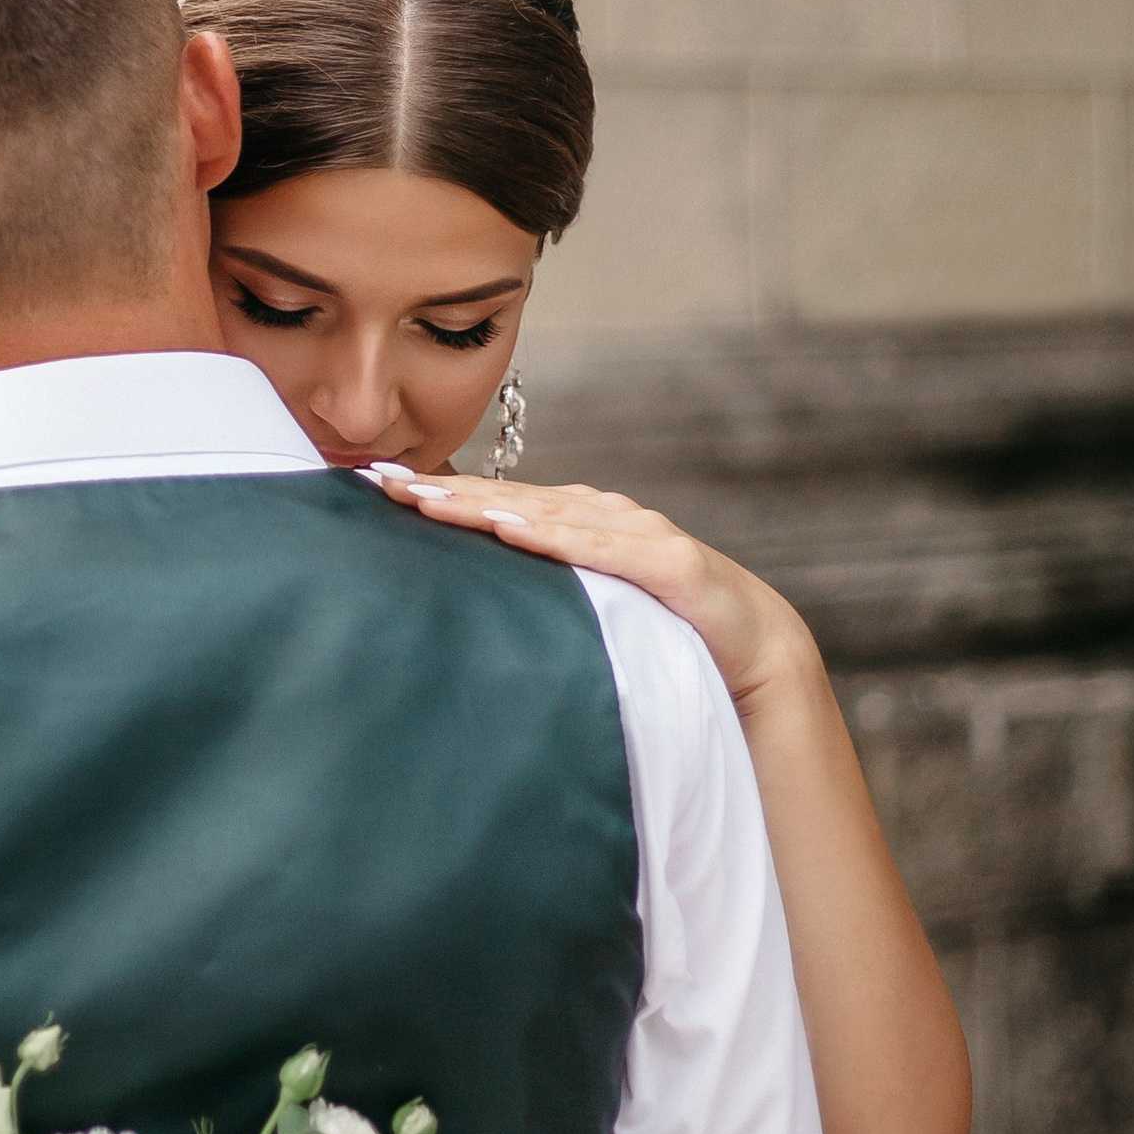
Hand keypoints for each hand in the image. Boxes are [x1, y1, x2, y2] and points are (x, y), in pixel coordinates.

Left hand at [372, 471, 818, 713]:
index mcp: (579, 525)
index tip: (379, 488)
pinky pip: (603, 548)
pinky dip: (556, 536)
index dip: (440, 494)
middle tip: (381, 484)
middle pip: (510, 500)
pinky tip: (512, 528)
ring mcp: (637, 534)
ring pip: (547, 515)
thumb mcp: (587, 612)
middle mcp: (603, 516)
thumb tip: (467, 610)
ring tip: (428, 502)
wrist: (754, 649)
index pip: (497, 504)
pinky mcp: (669, 563)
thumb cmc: (664, 628)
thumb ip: (537, 600)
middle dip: (445, 491)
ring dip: (485, 506)